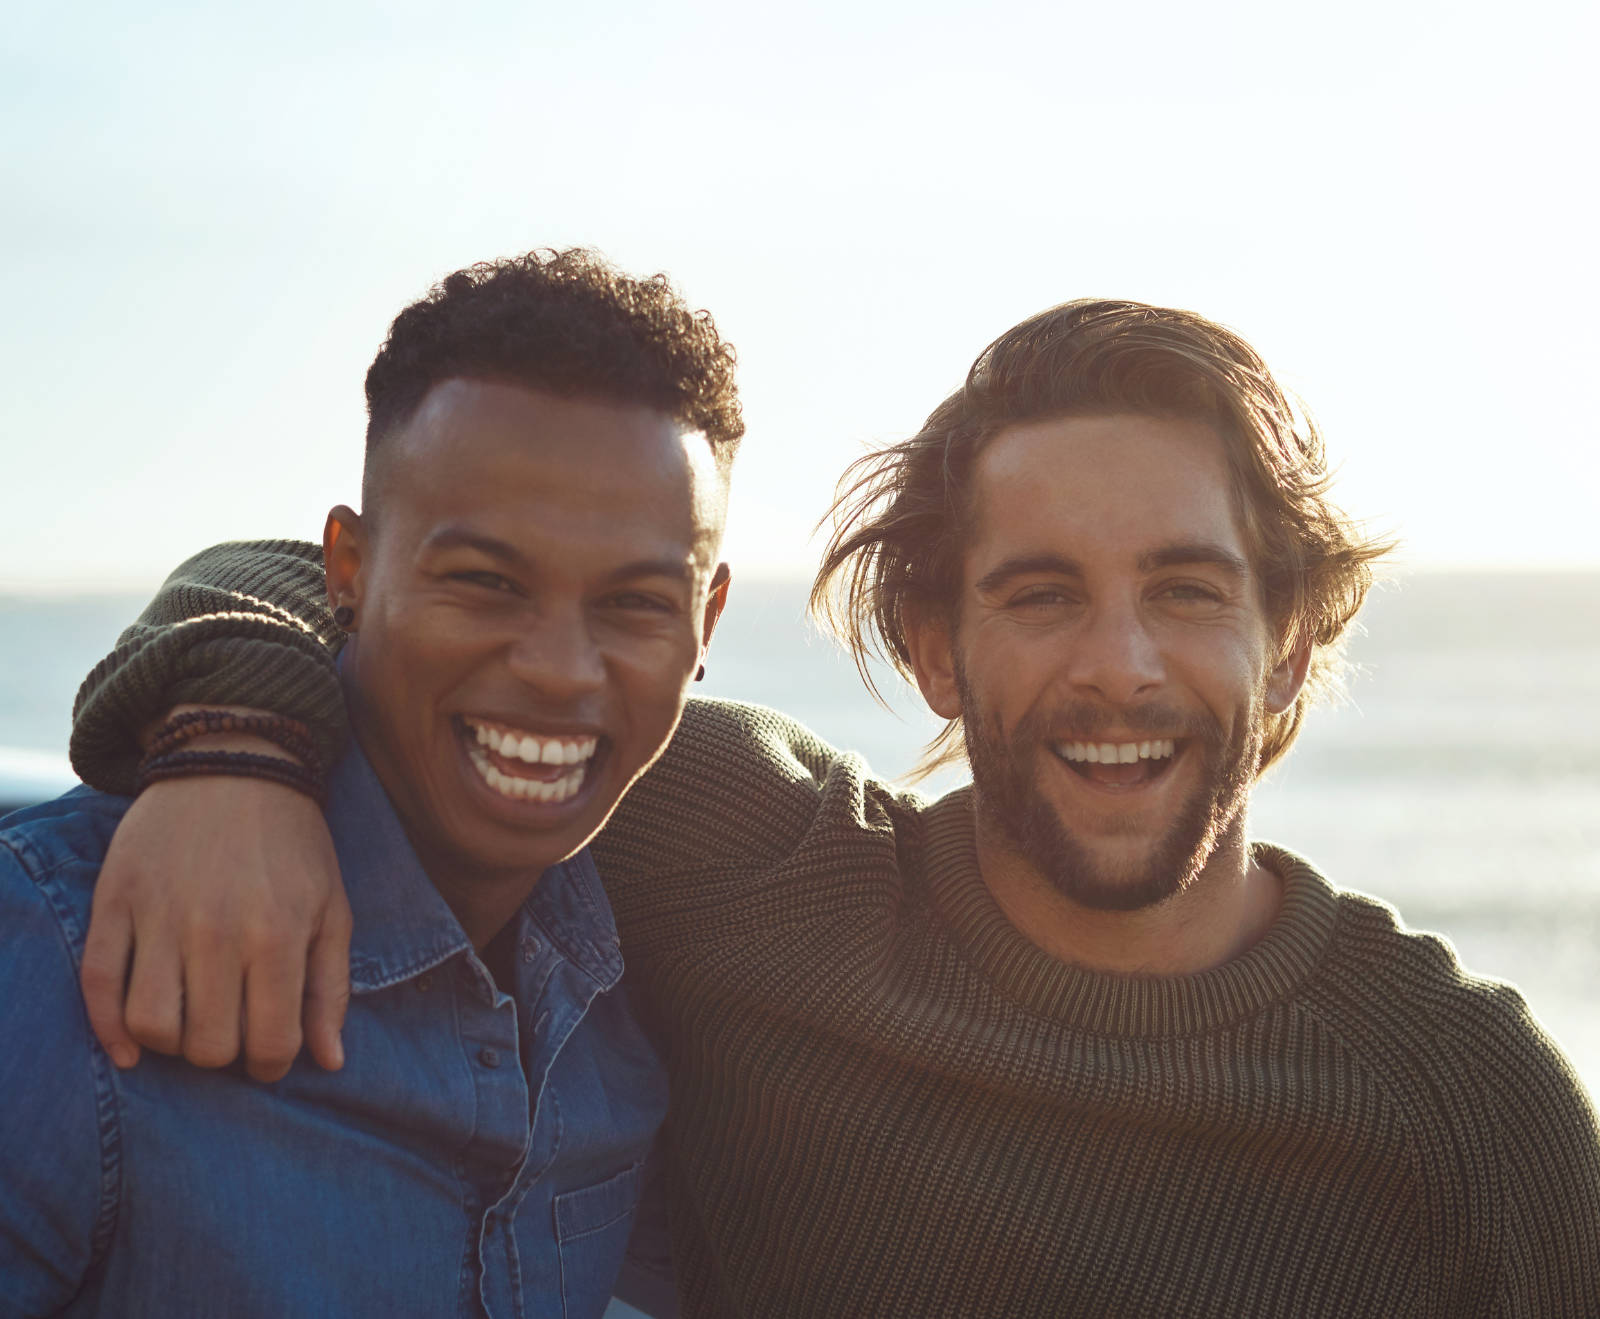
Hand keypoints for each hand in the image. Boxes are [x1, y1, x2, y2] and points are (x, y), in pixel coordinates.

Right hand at [79, 773, 351, 1081]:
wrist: (235, 764)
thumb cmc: (294, 844)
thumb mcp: (334, 908)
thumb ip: (331, 988)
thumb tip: (329, 1063)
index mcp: (278, 934)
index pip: (268, 1042)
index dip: (270, 1064)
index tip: (269, 1053)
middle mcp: (216, 930)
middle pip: (206, 1045)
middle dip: (223, 1053)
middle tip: (231, 1031)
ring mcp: (159, 916)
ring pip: (150, 1025)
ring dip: (170, 1043)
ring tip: (191, 1023)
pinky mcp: (114, 901)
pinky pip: (97, 984)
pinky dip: (107, 1029)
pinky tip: (130, 1048)